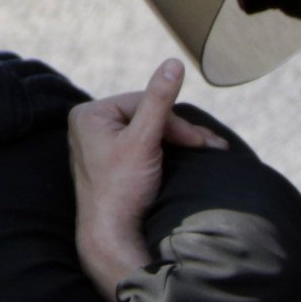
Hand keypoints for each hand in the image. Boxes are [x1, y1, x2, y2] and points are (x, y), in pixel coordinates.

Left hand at [68, 59, 224, 294]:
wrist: (112, 238)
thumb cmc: (122, 190)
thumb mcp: (143, 140)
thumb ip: (159, 101)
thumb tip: (173, 63)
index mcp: (89, 115)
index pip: (145, 104)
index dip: (175, 123)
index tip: (200, 143)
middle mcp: (89, 127)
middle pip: (147, 117)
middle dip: (180, 133)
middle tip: (212, 148)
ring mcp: (100, 146)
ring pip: (149, 133)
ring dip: (179, 142)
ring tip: (208, 152)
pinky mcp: (112, 164)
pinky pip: (143, 148)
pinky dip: (166, 153)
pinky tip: (188, 159)